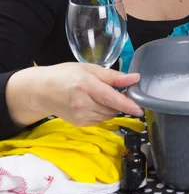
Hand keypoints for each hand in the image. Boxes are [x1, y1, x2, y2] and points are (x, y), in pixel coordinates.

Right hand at [7, 63, 143, 128]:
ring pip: (108, 115)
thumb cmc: (65, 75)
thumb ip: (113, 76)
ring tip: (105, 95)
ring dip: (113, 107)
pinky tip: (96, 103)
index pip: (111, 98)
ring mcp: (80, 116)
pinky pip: (101, 120)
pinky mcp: (80, 124)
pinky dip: (104, 112)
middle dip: (121, 102)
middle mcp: (83, 103)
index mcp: (85, 85)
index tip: (140, 108)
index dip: (127, 104)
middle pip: (112, 108)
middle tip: (120, 90)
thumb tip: (135, 78)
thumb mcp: (89, 68)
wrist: (42, 91)